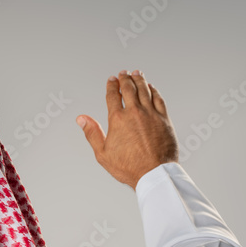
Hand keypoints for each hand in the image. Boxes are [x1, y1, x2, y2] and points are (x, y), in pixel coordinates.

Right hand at [77, 69, 179, 189]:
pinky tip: (151, 87)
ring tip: (137, 74)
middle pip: (129, 88)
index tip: (111, 80)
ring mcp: (151, 114)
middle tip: (123, 73)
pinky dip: (154, 90)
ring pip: (145, 89)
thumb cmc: (129, 167)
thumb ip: (92, 133)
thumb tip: (82, 119)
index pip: (113, 95)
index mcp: (118, 119)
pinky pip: (158, 98)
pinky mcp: (164, 118)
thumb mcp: (103, 153)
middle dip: (125, 78)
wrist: (154, 172)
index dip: (111, 85)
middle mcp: (134, 112)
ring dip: (139, 80)